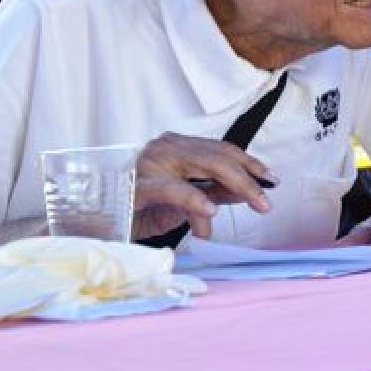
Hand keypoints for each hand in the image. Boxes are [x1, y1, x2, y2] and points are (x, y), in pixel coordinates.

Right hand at [132, 132, 277, 240]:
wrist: (98, 223)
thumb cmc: (141, 209)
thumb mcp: (185, 201)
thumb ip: (215, 192)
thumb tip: (248, 191)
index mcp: (178, 147)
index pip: (222, 150)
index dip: (250, 163)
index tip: (272, 179)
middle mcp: (167, 148)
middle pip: (219, 156)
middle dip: (249, 178)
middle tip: (267, 201)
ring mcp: (153, 163)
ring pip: (205, 165)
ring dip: (235, 186)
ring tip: (255, 203)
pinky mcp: (139, 186)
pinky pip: (173, 189)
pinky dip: (195, 199)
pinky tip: (211, 212)